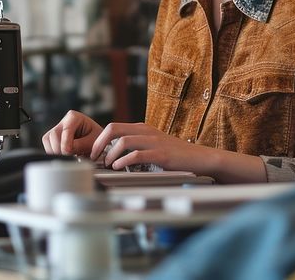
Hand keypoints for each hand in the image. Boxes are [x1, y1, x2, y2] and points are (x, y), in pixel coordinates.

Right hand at [41, 110, 102, 156]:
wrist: (98, 142)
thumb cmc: (97, 140)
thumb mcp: (93, 142)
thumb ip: (80, 145)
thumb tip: (66, 151)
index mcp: (74, 117)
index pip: (65, 131)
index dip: (66, 144)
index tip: (70, 154)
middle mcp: (63, 121)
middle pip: (53, 135)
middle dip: (60, 149)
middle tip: (70, 158)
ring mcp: (57, 129)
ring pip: (47, 140)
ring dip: (56, 152)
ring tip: (69, 157)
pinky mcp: (53, 138)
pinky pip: (47, 146)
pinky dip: (54, 153)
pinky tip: (65, 156)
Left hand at [91, 122, 210, 172]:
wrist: (201, 158)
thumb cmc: (176, 156)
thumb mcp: (154, 146)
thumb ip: (137, 147)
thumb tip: (114, 156)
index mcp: (142, 129)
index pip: (113, 127)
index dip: (99, 139)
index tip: (94, 153)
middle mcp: (146, 131)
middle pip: (114, 129)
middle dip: (99, 143)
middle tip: (94, 157)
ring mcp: (154, 141)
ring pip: (123, 141)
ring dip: (110, 154)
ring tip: (108, 165)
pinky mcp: (161, 154)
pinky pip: (137, 154)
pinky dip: (124, 161)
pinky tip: (119, 168)